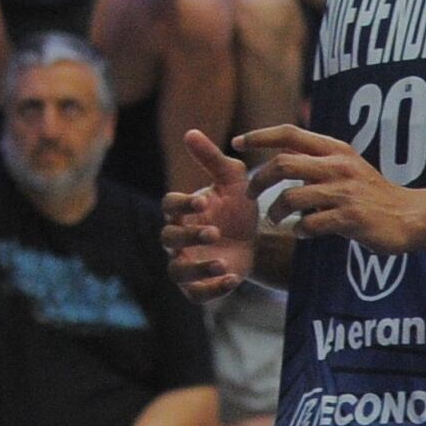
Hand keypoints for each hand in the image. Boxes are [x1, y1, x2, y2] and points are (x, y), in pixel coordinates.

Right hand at [163, 128, 262, 300]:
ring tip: (221, 263)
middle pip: (167, 239)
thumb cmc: (237, 205)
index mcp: (183, 210)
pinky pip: (194, 294)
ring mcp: (188, 262)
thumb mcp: (232, 178)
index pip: (168, 206)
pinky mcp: (201, 285)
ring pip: (176, 271)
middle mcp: (179, 237)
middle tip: (215, 232)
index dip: (181, 205)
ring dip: (196, 269)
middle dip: (189, 236)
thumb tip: (190, 132)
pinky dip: (210, 289)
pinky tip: (232, 278)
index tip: (203, 202)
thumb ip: (211, 157)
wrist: (257, 239)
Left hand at [230, 125, 425, 254]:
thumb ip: (316, 160)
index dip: (258, 136)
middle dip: (258, 179)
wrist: (410, 216)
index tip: (236, 143)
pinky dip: (300, 229)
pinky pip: (311, 223)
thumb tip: (278, 155)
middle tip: (250, 194)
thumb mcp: (346, 166)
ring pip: (292, 196)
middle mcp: (338, 165)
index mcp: (335, 149)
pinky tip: (301, 232)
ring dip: (276, 210)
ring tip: (276, 219)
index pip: (289, 133)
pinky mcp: (350, 218)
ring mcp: (344, 192)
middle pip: (283, 164)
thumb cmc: (371, 193)